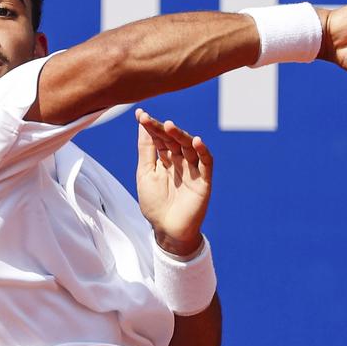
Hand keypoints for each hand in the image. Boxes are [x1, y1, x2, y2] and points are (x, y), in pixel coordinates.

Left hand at [134, 109, 212, 257]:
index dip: (151, 126)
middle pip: (173, 140)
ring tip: (170, 126)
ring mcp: (192, 169)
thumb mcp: (145, 174)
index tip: (140, 114)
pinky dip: (202, 151)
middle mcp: (179, 161)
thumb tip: (141, 124)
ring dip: (180, 135)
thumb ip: (146, 150)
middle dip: (163, 129)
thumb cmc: (155, 205)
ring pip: (189, 147)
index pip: (158, 138)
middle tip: (151, 120)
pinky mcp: (204, 180)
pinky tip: (196, 141)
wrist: (168, 231)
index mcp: (164, 159)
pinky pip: (206, 162)